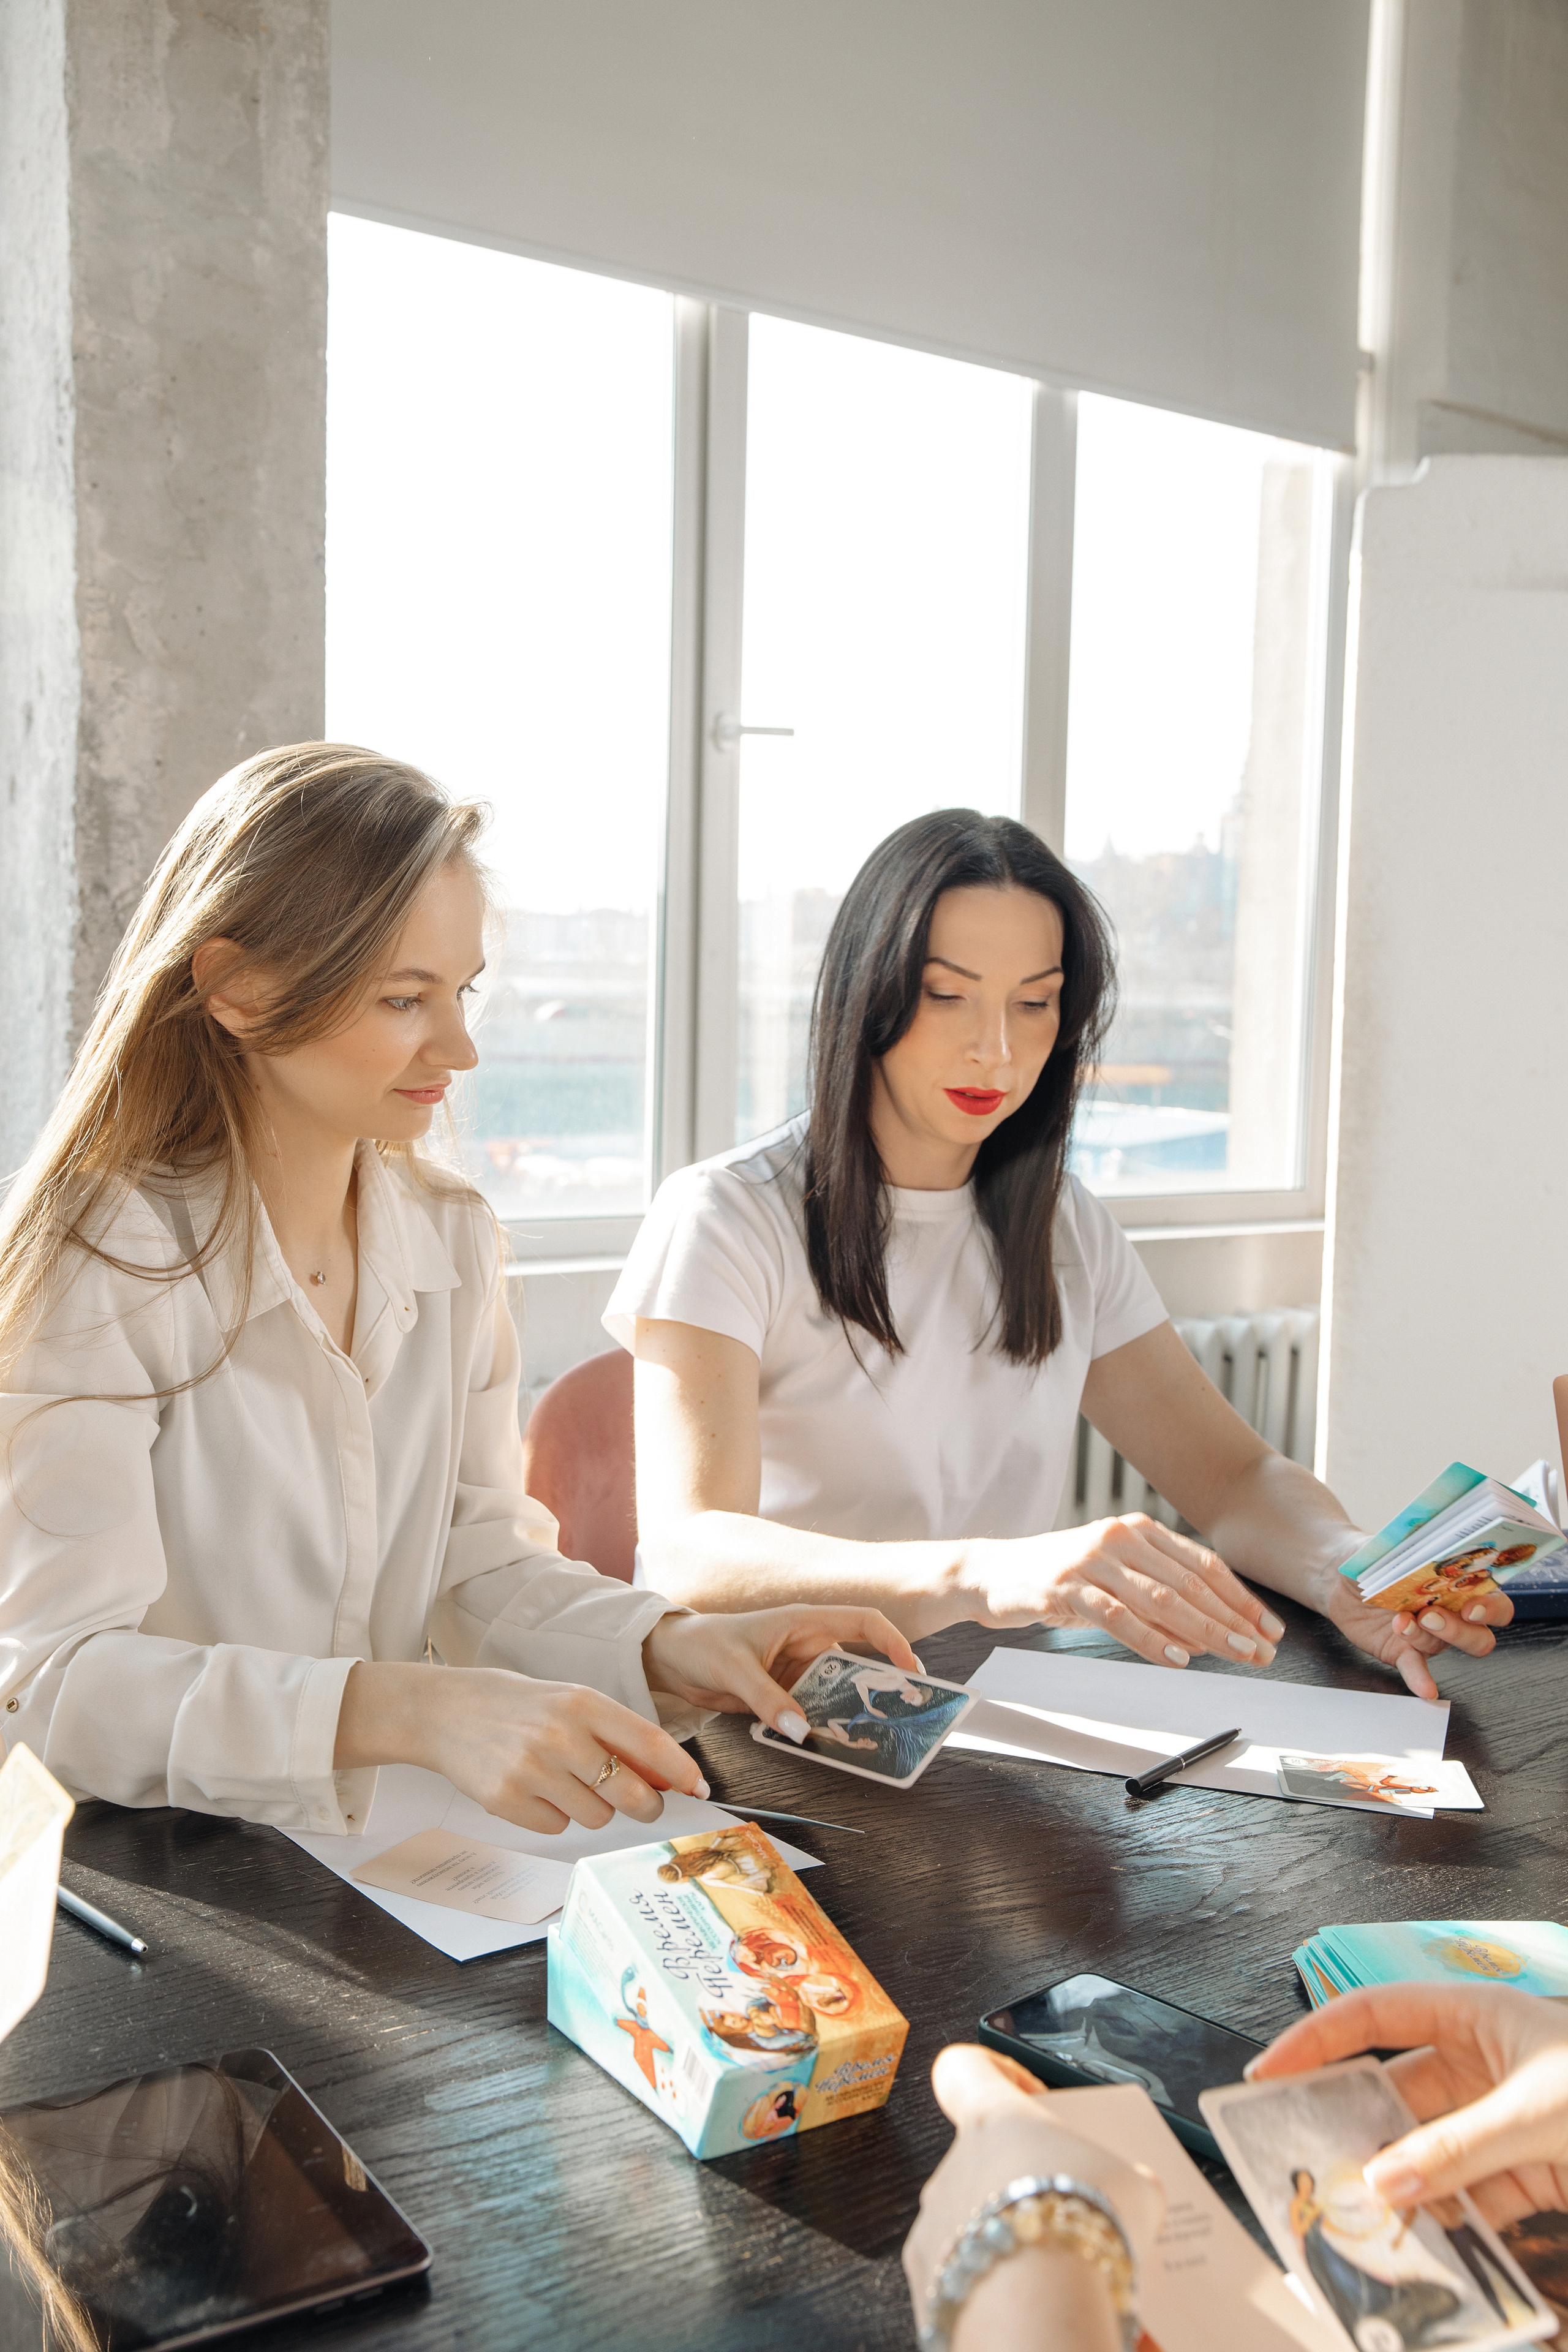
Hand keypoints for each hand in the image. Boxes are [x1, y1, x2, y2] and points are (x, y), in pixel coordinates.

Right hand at [336, 1660, 705, 1834]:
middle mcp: (561, 1736)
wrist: (444, 1711)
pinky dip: (554, 1815)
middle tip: (643, 1803)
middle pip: (632, 1794)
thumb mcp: (569, 1700)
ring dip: (592, 1807)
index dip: (681, 1773)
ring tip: (565, 1780)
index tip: (700, 1789)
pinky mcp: (506, 1800)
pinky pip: (557, 1827)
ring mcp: (532, 1770)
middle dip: (646, 1804)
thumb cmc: (517, 1705)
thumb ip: (614, 1732)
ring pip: (596, 1817)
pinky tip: (535, 1789)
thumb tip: (665, 1775)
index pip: (650, 1744)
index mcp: (583, 1703)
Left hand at [643, 1607, 919, 1739]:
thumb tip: (800, 1730)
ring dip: (850, 1716)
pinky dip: (822, 1731)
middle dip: (881, 1690)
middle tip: (902, 1718)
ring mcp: (797, 1674)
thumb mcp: (734, 1668)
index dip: (892, 1642)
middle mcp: (808, 1646)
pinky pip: (812, 1715)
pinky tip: (831, 1749)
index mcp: (804, 1622)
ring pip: (836, 1696)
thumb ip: (767, 1699)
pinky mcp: (784, 1699)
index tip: (911, 1670)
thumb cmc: (702, 1644)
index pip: (863, 1622)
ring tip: (873, 1742)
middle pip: (857, 1665)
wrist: (672, 1659)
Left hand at [904, 2046, 1163, 2351]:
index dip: (995, 2074)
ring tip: (1063, 2271)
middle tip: (1070, 2212)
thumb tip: (1133, 2193)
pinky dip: (999, 2289)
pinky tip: (1039, 2303)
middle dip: (1025, 2186)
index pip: (964, 2069)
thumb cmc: (1082, 2229)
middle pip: (984, 2161)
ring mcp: (936, 2229)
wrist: (1045, 2311)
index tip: (1031, 2098)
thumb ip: (1123, 2176)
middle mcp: (953, 2167)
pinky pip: (968, 2278)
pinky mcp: (932, 2287)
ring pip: (974, 2225)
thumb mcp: (1133, 2184)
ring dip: (1014, 2241)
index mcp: (994, 2120)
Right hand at [961, 1516, 1283, 1668]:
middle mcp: (1120, 1537)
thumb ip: (1159, 1597)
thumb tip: (1208, 1636)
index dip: (1240, 1598)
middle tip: (1262, 1650)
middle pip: (1190, 1583)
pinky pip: (1119, 1616)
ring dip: (1205, 1631)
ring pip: (1161, 1599)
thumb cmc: (1060, 1577)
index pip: (1203, 1564)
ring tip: (1234, 1655)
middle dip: (1232, 1620)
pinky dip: (1152, 1640)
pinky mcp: (1067, 1587)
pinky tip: (1177, 1659)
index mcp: (1138, 1530)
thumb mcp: (1115, 1578)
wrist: (994, 1572)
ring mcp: (1093, 1560)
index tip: (1268, 1628)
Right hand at [1248, 1981, 1567, 2227]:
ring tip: (1365, 2225)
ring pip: (1426, 2154)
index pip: (1372, 2016)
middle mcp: (1478, 2064)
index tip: (1269, 2076)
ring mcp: (1499, 2121)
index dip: (1316, 2039)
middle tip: (1310, 2169)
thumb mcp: (1534, 2112)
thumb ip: (1455, 2149)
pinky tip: (1426, 2249)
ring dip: (1401, 2191)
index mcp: (1472, 2017)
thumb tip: (1384, 2180)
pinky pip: (1467, 2197)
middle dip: (1355, 2134)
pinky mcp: (1523, 2173)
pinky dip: (1446, 2225)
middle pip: (1393, 2095)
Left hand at [1319, 1564, 1511, 1699]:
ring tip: (1400, 1622)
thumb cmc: (1376, 1558)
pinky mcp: (1403, 1651)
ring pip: (1443, 1647)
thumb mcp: (1396, 1547)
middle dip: (1460, 1629)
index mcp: (1459, 1586)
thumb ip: (1417, 1549)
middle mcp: (1451, 1615)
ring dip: (1424, 1636)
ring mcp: (1429, 1637)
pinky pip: (1417, 1669)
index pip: (1494, 1602)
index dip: (1491, 1608)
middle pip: (1478, 1635)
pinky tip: (1426, 1689)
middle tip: (1432, 1616)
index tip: (1473, 1607)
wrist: (1341, 1577)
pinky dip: (1422, 1679)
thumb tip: (1432, 1540)